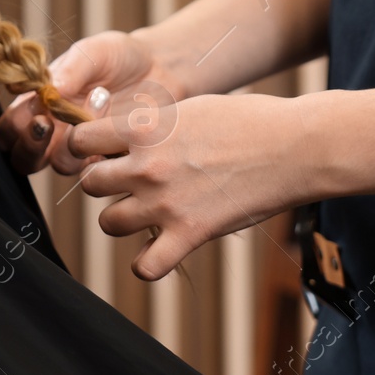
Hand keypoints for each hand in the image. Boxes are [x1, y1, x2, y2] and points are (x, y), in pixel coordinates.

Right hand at [0, 30, 187, 174]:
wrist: (161, 68)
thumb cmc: (119, 56)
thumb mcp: (93, 51)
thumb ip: (71, 68)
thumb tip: (47, 89)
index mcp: (40, 102)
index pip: (8, 127)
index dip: (15, 127)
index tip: (38, 112)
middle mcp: (55, 129)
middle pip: (22, 158)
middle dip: (31, 146)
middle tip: (49, 125)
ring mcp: (80, 147)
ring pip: (58, 165)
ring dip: (74, 141)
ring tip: (100, 102)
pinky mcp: (107, 159)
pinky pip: (96, 172)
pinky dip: (102, 153)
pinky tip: (116, 129)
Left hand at [67, 90, 317, 280]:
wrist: (294, 147)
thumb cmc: (247, 121)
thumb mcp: (189, 108)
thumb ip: (152, 126)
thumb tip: (124, 139)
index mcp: (145, 128)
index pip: (80, 141)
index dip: (87, 147)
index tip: (101, 151)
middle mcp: (147, 166)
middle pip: (90, 184)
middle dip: (105, 184)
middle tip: (127, 183)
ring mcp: (166, 203)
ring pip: (108, 223)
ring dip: (122, 218)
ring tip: (144, 212)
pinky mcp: (191, 234)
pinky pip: (146, 267)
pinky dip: (147, 264)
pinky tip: (160, 249)